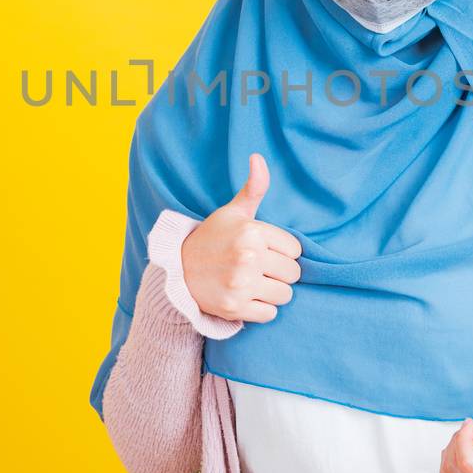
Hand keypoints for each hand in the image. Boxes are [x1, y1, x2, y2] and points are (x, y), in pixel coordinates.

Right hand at [180, 153, 302, 323]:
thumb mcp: (232, 211)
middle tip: (260, 268)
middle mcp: (247, 258)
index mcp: (251, 232)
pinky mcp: (235, 308)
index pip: (295, 249)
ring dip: (273, 291)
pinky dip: (262, 309)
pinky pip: (270, 314)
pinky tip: (247, 297)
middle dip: (280, 272)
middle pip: (293, 273)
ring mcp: (241, 285)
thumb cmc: (212, 238)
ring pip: (285, 295)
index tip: (265, 249)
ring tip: (254, 282)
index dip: (282, 250)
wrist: (178, 271)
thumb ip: (253, 188)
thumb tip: (258, 157)